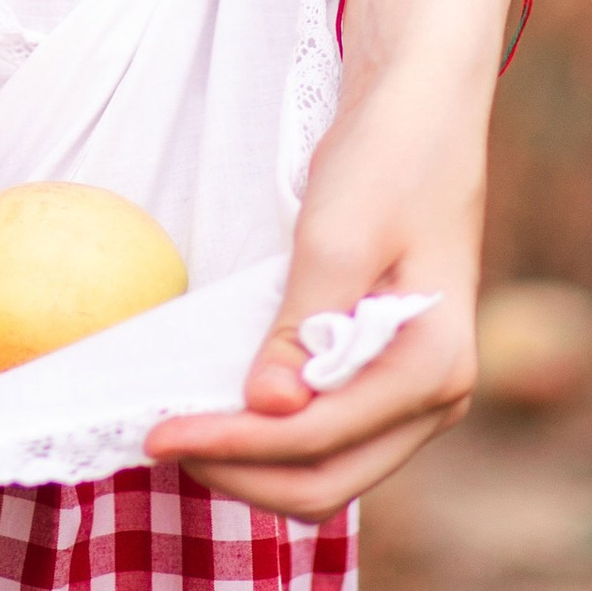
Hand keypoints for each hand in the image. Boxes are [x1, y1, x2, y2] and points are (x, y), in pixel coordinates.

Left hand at [145, 0, 496, 516]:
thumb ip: (302, 328)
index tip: (156, 432)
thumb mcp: (336, 237)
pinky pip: (331, 430)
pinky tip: (227, 405)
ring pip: (330, 466)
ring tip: (183, 430)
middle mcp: (436, 398)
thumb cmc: (386, 160)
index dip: (233, 447)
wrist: (423, 108)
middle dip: (240, 472)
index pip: (316, 441)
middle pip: (328, 481)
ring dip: (256, 462)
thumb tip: (267, 409)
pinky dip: (276, 435)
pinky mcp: (390, 372)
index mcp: (432, 370)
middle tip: (159, 440)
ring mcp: (417, 391)